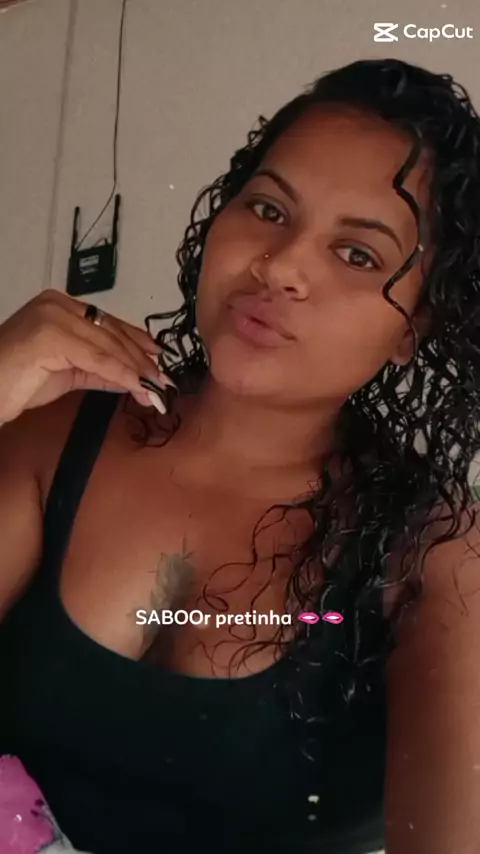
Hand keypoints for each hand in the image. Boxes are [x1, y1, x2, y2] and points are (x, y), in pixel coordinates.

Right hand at [0, 289, 174, 423]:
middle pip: (112, 333)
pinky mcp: (51, 336)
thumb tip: (135, 378)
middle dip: (142, 360)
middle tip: (164, 382)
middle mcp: (57, 304)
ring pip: (108, 346)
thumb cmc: (15, 382)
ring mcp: (53, 316)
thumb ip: (100, 369)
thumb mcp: (68, 373)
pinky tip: (138, 388)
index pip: (108, 323)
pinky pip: (97, 359)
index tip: (159, 360)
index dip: (138, 343)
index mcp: (60, 305)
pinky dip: (122, 375)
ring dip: (137, 370)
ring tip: (156, 389)